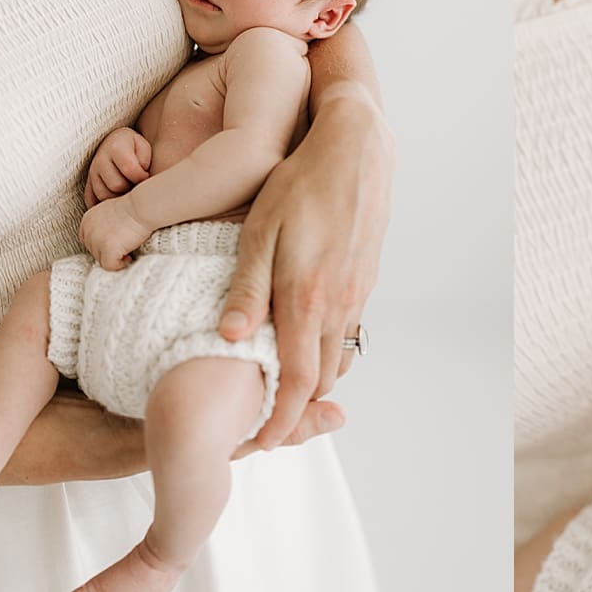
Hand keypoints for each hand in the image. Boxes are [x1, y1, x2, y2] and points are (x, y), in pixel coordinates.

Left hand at [80, 198, 149, 272]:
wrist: (140, 208)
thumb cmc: (132, 209)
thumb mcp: (109, 212)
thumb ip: (102, 225)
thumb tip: (107, 239)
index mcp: (87, 220)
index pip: (87, 240)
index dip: (101, 245)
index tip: (114, 244)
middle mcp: (88, 230)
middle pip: (93, 251)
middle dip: (107, 253)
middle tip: (122, 250)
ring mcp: (96, 240)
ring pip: (101, 260)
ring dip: (114, 259)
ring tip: (127, 254)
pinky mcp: (107, 249)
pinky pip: (109, 266)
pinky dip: (119, 265)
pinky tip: (129, 258)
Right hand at [83, 128, 151, 207]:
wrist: (117, 146)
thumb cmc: (134, 150)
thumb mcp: (143, 148)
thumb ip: (143, 160)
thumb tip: (140, 180)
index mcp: (115, 147)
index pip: (129, 169)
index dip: (141, 177)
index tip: (146, 176)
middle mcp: (100, 160)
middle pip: (116, 185)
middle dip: (130, 188)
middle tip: (136, 186)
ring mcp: (92, 174)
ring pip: (104, 197)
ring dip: (118, 199)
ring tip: (127, 192)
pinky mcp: (88, 186)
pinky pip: (91, 202)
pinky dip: (103, 207)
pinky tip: (115, 205)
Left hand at [219, 88, 392, 449]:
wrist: (357, 149)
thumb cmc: (299, 183)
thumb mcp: (259, 232)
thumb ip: (246, 289)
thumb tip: (227, 338)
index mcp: (307, 301)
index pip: (297, 383)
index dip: (281, 420)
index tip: (262, 442)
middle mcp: (338, 308)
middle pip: (321, 383)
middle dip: (294, 413)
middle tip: (265, 428)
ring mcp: (356, 297)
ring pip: (337, 360)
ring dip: (313, 385)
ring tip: (282, 393)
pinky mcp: (364, 284)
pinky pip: (346, 334)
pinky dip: (326, 354)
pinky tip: (304, 346)